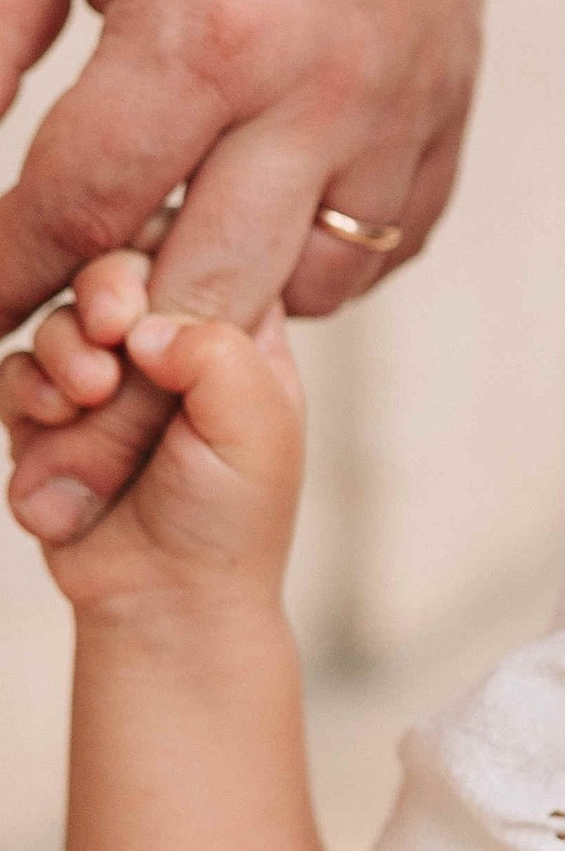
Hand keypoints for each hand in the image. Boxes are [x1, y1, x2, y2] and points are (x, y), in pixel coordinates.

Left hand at [0, 0, 493, 541]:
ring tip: (144, 318)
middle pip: (195, 297)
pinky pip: (377, 246)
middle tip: (44, 440)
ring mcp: (396, 109)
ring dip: (211, 315)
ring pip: (294, 291)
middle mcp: (315, 94)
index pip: (74, 215)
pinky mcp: (446, 107)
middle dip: (103, 378)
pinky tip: (248, 241)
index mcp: (202, 35)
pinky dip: (307, 269)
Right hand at [2, 249, 303, 619]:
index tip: (135, 307)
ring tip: (84, 399)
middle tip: (105, 341)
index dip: (158, 255)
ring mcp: (106, 377)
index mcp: (238, 333)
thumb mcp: (256, 432)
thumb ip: (216, 356)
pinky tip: (52, 421)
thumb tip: (147, 323)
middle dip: (99, 294)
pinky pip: (17, 373)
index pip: (197, 246)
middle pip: (116, 267)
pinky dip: (27, 391)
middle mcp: (169, 344)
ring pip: (59, 317)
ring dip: (62, 351)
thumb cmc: (229, 521)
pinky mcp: (51, 415)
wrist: (164, 603)